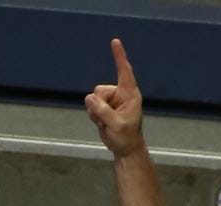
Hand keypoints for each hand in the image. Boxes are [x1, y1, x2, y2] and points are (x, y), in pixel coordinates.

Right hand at [85, 37, 144, 157]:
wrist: (124, 149)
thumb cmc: (126, 138)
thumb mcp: (116, 125)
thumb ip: (103, 111)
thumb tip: (90, 98)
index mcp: (130, 95)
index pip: (124, 72)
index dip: (119, 56)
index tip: (115, 41)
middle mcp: (120, 94)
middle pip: (99, 91)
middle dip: (99, 106)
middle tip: (111, 121)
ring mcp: (111, 99)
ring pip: (92, 98)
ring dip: (96, 113)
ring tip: (108, 123)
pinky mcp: (103, 105)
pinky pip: (90, 105)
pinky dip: (93, 116)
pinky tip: (103, 123)